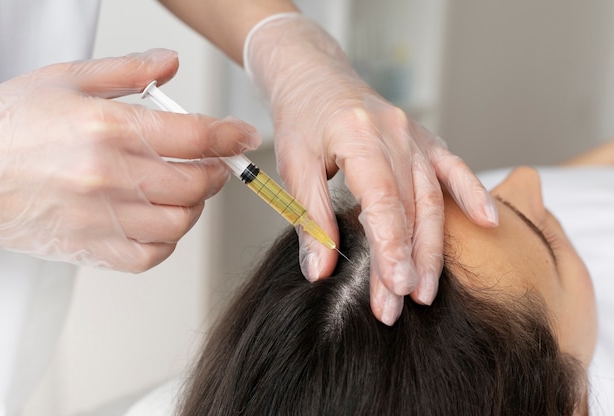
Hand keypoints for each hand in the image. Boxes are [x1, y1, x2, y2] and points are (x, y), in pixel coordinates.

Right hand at [0, 49, 259, 270]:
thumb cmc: (9, 126)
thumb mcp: (66, 80)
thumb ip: (127, 71)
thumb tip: (170, 63)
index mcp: (108, 128)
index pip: (195, 136)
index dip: (230, 136)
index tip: (243, 137)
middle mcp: (108, 176)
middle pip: (196, 184)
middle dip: (216, 172)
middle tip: (213, 164)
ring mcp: (100, 217)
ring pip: (179, 222)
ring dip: (194, 207)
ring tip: (186, 192)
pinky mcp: (90, 248)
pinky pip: (149, 256)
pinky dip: (166, 241)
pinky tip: (159, 221)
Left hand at [244, 14, 497, 324]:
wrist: (316, 76)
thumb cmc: (302, 117)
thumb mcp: (293, 164)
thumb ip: (310, 218)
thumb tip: (319, 271)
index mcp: (359, 136)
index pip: (382, 201)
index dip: (390, 247)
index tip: (393, 288)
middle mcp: (395, 134)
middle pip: (410, 207)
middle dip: (409, 260)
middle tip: (402, 302)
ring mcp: (416, 135)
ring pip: (433, 198)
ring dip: (433, 247)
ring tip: (427, 288)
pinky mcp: (424, 139)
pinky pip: (455, 168)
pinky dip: (472, 195)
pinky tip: (487, 223)